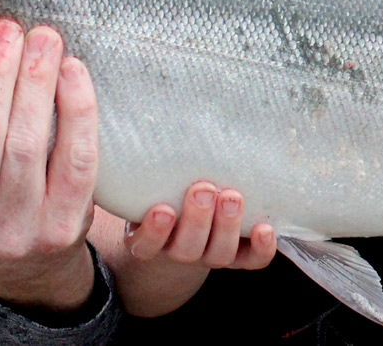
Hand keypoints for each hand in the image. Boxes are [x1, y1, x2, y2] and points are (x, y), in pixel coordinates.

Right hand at [96, 182, 278, 317]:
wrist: (184, 223)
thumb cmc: (160, 192)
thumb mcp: (143, 186)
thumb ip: (137, 167)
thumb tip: (115, 122)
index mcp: (148, 241)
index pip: (146, 245)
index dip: (154, 231)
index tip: (161, 208)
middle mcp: (179, 251)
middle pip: (187, 248)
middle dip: (197, 219)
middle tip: (203, 188)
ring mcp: (210, 255)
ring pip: (220, 253)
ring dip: (228, 226)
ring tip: (233, 197)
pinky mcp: (239, 255)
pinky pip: (252, 260)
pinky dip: (262, 249)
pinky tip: (267, 229)